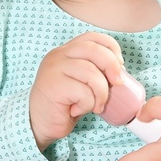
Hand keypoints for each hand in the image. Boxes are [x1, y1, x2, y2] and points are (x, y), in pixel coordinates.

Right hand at [28, 32, 126, 150]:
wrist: (39, 123)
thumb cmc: (64, 104)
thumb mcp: (81, 82)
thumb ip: (95, 71)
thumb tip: (120, 73)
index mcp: (66, 51)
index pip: (93, 37)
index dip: (111, 48)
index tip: (119, 65)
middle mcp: (59, 55)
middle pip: (94, 50)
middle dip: (112, 67)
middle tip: (117, 84)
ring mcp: (54, 69)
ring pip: (92, 73)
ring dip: (101, 93)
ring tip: (96, 105)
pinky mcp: (54, 86)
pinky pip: (84, 93)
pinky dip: (88, 105)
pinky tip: (77, 110)